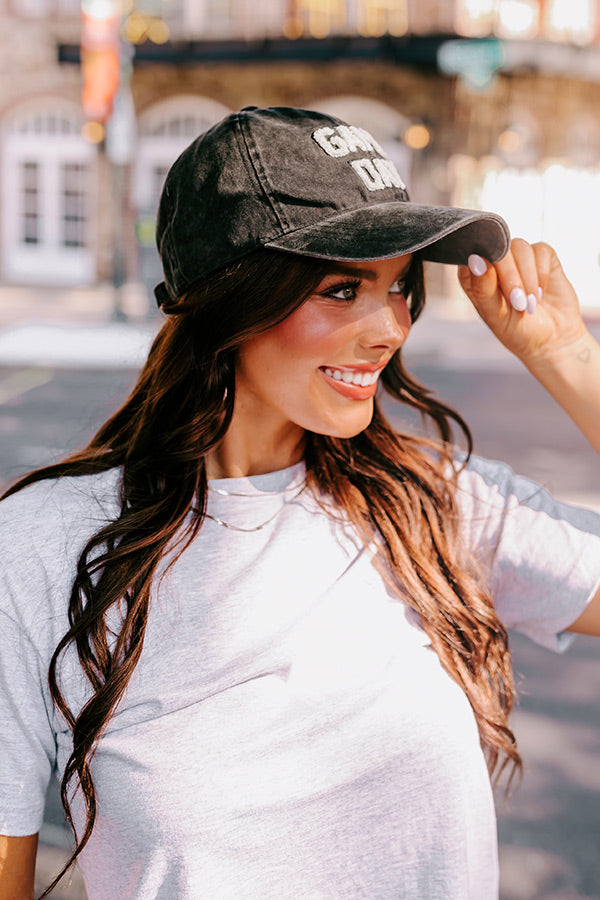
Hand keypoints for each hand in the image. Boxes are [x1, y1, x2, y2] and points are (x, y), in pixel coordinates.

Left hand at [457, 238, 588, 366]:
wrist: (553, 340)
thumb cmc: (518, 331)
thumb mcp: (496, 316)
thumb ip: (483, 288)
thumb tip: (476, 259)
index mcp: (475, 277)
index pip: (470, 256)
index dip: (483, 268)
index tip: (495, 289)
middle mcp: (495, 263)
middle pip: (498, 248)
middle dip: (510, 276)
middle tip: (518, 302)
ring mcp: (519, 258)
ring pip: (520, 247)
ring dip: (527, 277)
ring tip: (530, 304)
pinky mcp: (542, 256)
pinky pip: (541, 250)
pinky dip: (542, 273)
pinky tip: (541, 292)